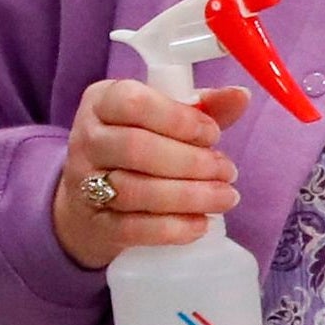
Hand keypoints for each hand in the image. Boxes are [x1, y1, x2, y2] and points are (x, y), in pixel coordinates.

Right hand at [51, 79, 258, 270]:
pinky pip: (130, 228)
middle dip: (192, 162)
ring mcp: (83, 184)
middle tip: (227, 171)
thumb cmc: (140, 148)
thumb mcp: (165, 118)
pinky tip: (201, 224)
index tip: (213, 134)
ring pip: (134, 190)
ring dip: (189, 195)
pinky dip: (171, 228)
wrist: (92, 201)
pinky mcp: (94, 225)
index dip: (179, 119)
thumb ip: (203, 107)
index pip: (133, 102)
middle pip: (136, 148)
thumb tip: (241, 96)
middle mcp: (86, 139)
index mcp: (103, 101)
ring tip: (225, 197)